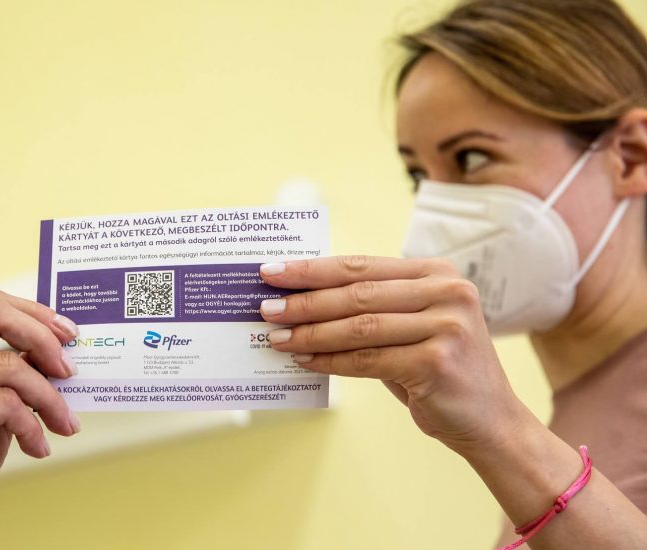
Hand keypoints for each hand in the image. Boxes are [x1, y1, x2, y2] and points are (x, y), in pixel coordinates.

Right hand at [0, 288, 80, 547]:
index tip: (67, 334)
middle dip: (43, 336)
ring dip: (50, 399)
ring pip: (13, 367)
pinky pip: (9, 404)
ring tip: (63, 424)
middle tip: (70, 368)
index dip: (32, 313)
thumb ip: (10, 371)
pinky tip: (37, 448)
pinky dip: (33, 427)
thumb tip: (59, 347)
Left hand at [259, 256, 527, 454]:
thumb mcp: (410, 326)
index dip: (313, 269)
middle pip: (357, 294)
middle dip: (305, 301)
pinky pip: (368, 360)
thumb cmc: (439, 369)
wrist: (491, 420)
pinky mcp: (438, 361)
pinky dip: (331, 362)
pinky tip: (306, 362)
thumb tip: (301, 301)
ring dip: (311, 334)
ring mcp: (446, 326)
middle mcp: (447, 292)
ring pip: (359, 327)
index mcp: (437, 272)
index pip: (361, 265)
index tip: (273, 271)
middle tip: (267, 309)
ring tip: (278, 338)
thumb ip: (370, 309)